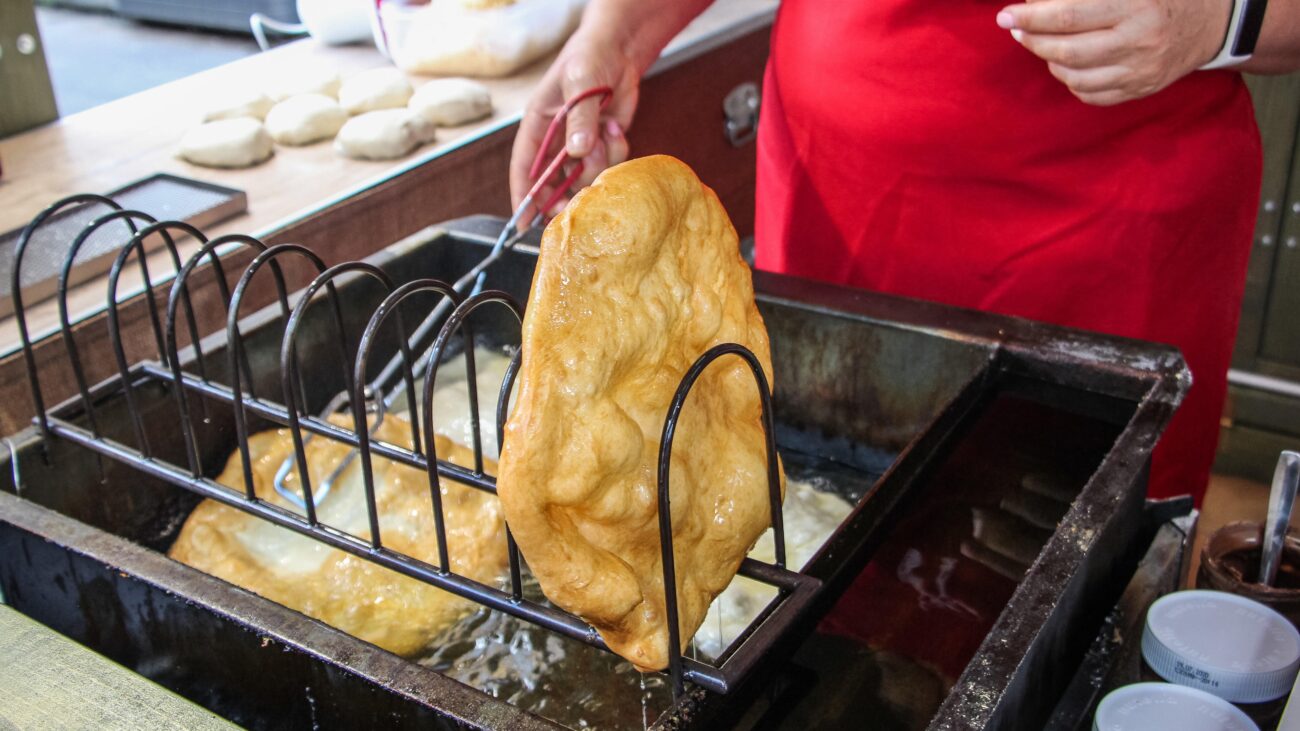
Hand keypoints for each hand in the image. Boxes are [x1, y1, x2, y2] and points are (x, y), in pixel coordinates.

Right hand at [509, 30, 638, 216]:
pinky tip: (615, 127)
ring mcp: (580, 145)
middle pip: (553, 183)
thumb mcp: (580, 83)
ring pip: (585, 176)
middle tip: (579, 205)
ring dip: (598, 164)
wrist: (620, 51)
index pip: (524, 167)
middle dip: (566, 194)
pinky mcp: (603, 146)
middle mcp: (556, 141)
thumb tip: (576, 152)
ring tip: (606, 132)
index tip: (523, 224)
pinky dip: (617, 151)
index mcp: (537, 126)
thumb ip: (579, 119)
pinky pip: (610, 165)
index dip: (523, 196)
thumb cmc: (589, 58)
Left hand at [996, 0, 1232, 105]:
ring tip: (1040, 43)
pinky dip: (1069, 80)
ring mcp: (1141, 70)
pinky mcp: (1140, 89)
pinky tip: (1065, 64)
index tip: (1007, 15)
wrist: (1212, 21)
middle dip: (1033, 40)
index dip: (1033, 16)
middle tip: (1017, 27)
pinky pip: (1090, 94)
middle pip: (1067, 50)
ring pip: (1074, 76)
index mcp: (1137, 4)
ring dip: (1048, 60)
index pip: (1070, 14)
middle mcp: (1140, 40)